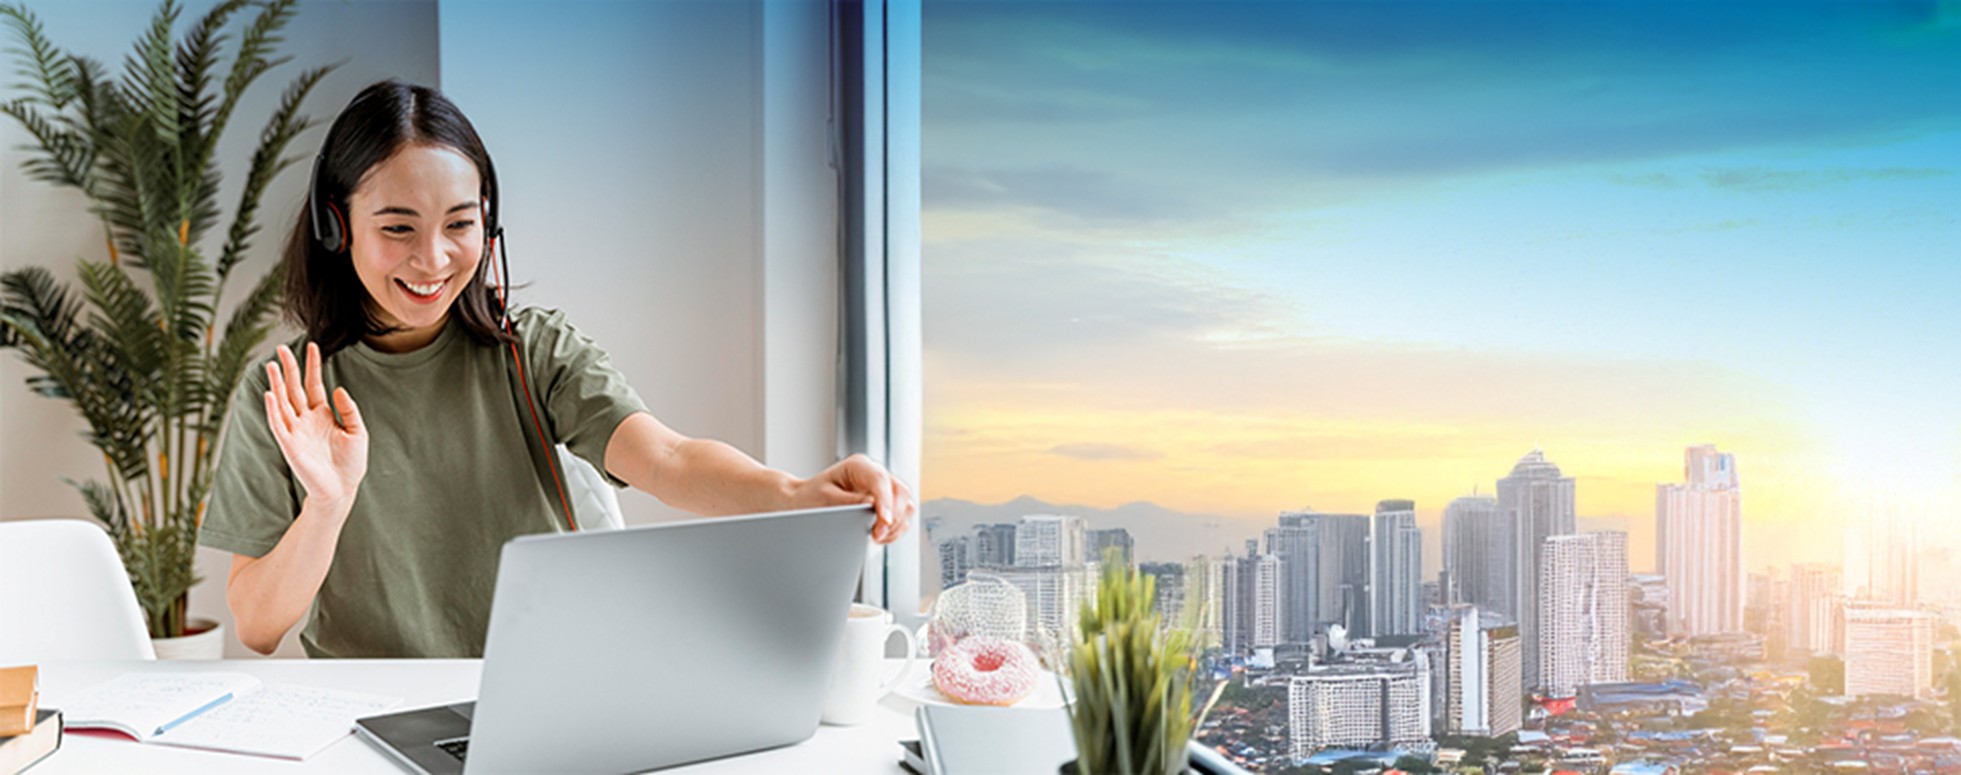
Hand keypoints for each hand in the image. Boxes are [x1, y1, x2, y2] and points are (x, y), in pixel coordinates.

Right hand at [264, 343, 368, 512]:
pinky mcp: (289, 445)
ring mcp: (296, 431)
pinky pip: (278, 424)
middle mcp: (306, 419)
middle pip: (294, 388)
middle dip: (289, 368)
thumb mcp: (358, 432)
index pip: (314, 384)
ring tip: (272, 364)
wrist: (342, 489)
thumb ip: (349, 410)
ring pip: (283, 402)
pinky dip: (273, 409)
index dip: (313, 366)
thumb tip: (338, 389)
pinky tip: (270, 393)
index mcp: (322, 414)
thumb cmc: (351, 463)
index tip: (312, 346)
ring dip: (276, 384)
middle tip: (281, 347)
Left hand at [791, 454, 916, 544]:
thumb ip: (850, 503)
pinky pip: (902, 517)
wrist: (805, 503)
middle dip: (892, 517)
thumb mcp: (825, 500)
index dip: (885, 503)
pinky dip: (894, 530)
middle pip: (900, 492)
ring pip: (906, 505)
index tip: (883, 523)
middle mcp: (874, 474)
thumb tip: (872, 508)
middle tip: (875, 536)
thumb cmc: (811, 498)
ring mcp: (883, 489)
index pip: (879, 480)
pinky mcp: (887, 504)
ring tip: (874, 536)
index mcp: (858, 466)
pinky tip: (878, 536)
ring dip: (895, 525)